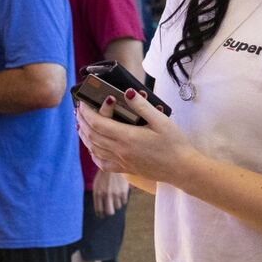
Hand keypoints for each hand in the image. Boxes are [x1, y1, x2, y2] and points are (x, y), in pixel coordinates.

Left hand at [75, 90, 191, 185]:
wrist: (182, 169)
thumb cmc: (175, 143)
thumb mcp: (161, 120)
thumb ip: (142, 106)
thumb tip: (127, 92)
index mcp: (127, 137)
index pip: (97, 123)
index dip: (86, 112)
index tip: (82, 103)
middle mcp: (120, 150)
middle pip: (92, 135)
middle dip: (82, 121)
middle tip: (78, 110)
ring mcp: (122, 161)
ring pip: (94, 149)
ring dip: (84, 136)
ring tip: (81, 125)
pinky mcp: (126, 169)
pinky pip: (103, 164)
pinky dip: (94, 155)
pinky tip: (93, 149)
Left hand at [92, 169, 130, 216]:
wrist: (112, 165)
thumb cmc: (103, 177)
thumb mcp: (96, 186)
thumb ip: (97, 197)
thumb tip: (100, 212)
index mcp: (98, 193)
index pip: (99, 210)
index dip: (100, 214)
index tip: (102, 215)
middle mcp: (106, 194)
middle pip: (110, 212)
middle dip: (109, 212)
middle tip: (110, 210)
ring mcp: (116, 193)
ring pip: (117, 207)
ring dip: (116, 204)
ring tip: (115, 198)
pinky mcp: (123, 191)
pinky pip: (124, 202)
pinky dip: (122, 200)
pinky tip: (120, 194)